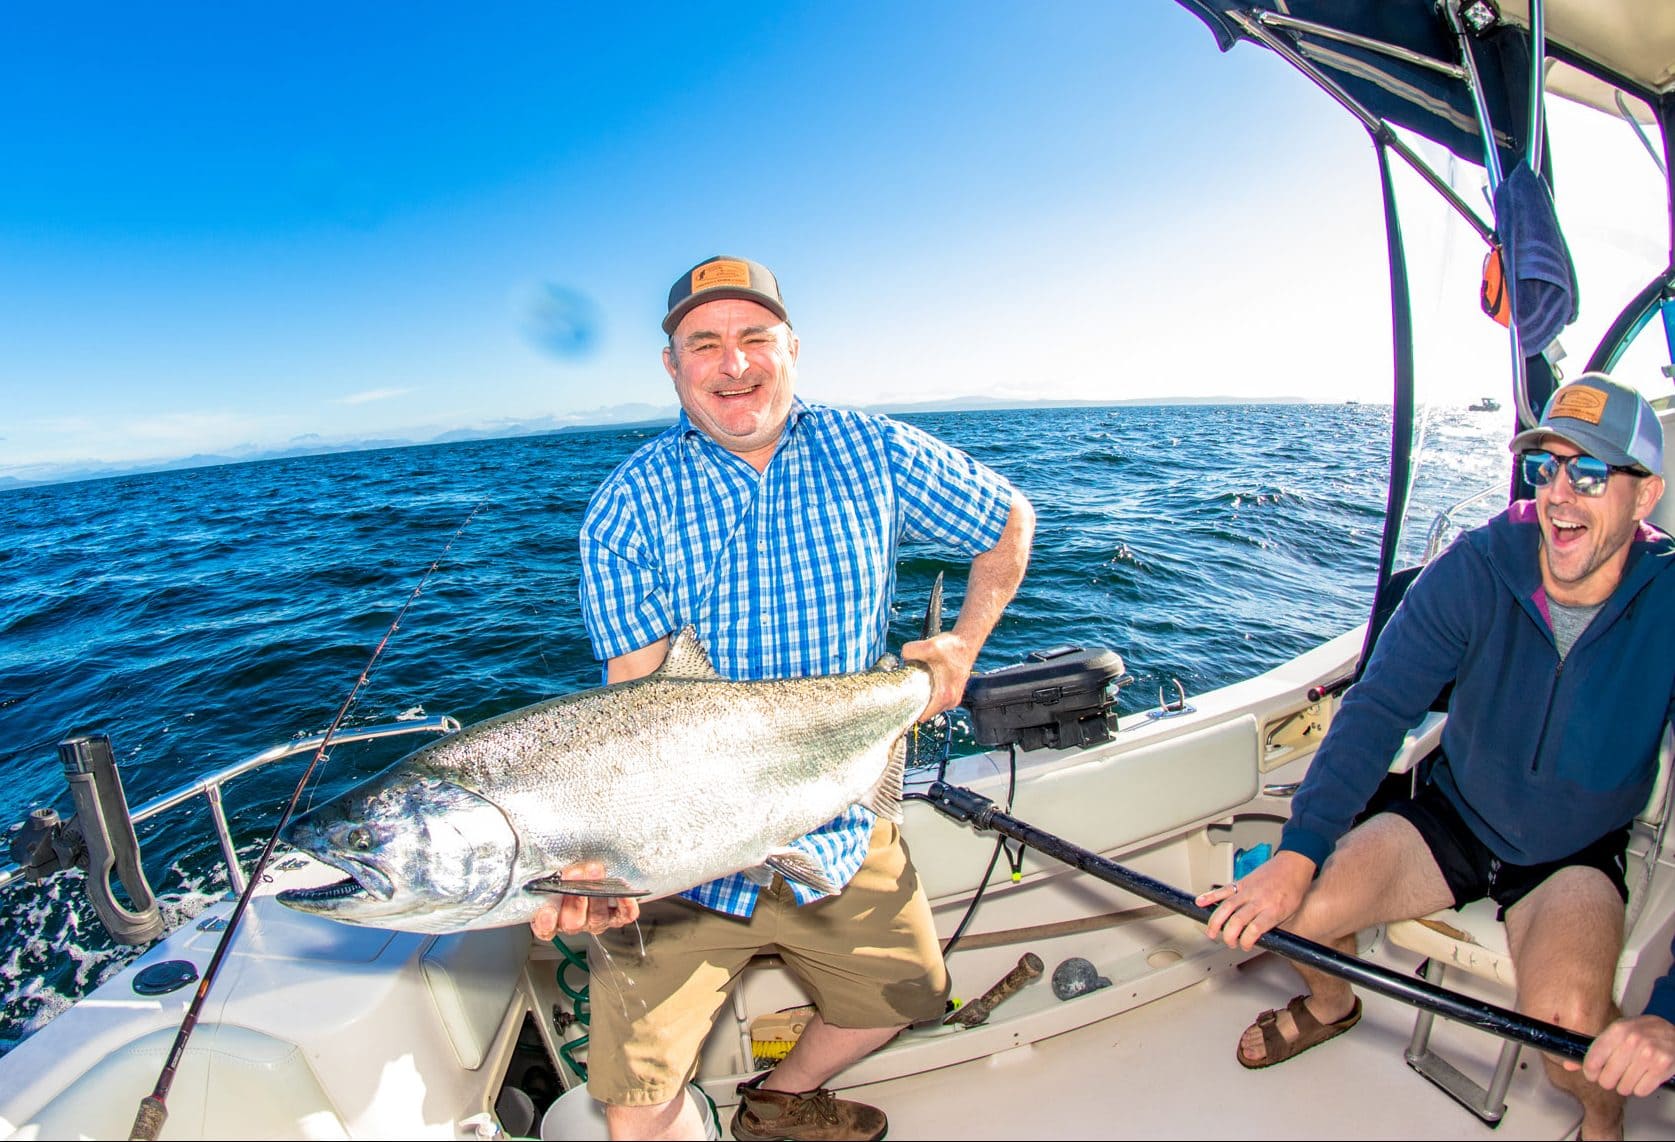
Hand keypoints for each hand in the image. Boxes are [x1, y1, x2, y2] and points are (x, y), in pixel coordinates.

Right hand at [528, 860, 640, 939]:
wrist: (595, 867)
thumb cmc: (567, 867)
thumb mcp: (550, 867)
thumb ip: (542, 868)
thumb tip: (525, 849)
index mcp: (553, 915)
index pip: (545, 928)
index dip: (545, 923)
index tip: (547, 911)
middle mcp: (574, 921)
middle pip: (573, 921)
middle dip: (575, 898)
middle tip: (575, 873)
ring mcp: (595, 920)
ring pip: (597, 918)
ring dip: (597, 895)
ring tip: (595, 871)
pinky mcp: (616, 915)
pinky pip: (623, 915)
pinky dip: (625, 905)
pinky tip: (624, 892)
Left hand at [900, 632, 977, 721]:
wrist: (966, 643)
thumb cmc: (952, 647)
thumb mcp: (929, 646)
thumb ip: (910, 651)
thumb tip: (903, 658)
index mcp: (945, 695)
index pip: (922, 716)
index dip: (909, 712)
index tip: (900, 704)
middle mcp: (950, 701)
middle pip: (925, 711)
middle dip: (914, 702)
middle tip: (906, 689)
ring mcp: (953, 699)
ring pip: (930, 705)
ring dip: (922, 697)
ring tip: (917, 684)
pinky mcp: (953, 694)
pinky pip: (936, 700)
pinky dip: (929, 694)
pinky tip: (925, 682)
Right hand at [1194, 850, 1315, 950]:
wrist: (1293, 865)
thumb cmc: (1293, 889)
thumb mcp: (1289, 912)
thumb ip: (1271, 924)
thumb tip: (1257, 937)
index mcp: (1273, 910)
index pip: (1255, 929)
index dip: (1246, 941)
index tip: (1245, 946)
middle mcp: (1259, 900)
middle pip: (1237, 920)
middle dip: (1229, 935)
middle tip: (1228, 942)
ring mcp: (1248, 890)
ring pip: (1226, 907)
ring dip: (1216, 922)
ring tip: (1211, 932)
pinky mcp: (1242, 882)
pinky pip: (1223, 890)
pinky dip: (1210, 896)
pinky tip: (1200, 902)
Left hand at [1567, 1014, 1674, 1096]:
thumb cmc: (1645, 1032)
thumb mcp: (1619, 1032)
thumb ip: (1596, 1047)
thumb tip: (1569, 1064)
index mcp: (1618, 1030)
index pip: (1593, 1058)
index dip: (1590, 1071)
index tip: (1592, 1073)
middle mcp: (1632, 1041)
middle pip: (1607, 1078)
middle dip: (1609, 1080)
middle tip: (1614, 1076)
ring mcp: (1649, 1054)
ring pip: (1624, 1087)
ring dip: (1626, 1085)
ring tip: (1631, 1074)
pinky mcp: (1662, 1067)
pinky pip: (1641, 1090)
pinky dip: (1641, 1088)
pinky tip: (1644, 1077)